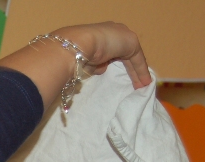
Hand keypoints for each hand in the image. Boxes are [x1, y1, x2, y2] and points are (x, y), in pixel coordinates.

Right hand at [0, 21, 150, 110]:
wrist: (72, 46)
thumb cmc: (61, 55)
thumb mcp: (67, 64)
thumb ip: (74, 68)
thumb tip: (79, 78)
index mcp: (90, 35)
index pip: (101, 47)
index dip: (103, 60)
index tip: (102, 70)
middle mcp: (106, 32)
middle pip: (119, 50)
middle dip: (123, 64)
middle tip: (128, 79)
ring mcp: (118, 36)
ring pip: (130, 56)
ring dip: (134, 71)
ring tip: (139, 85)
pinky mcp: (129, 43)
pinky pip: (137, 61)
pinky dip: (140, 73)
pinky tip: (143, 85)